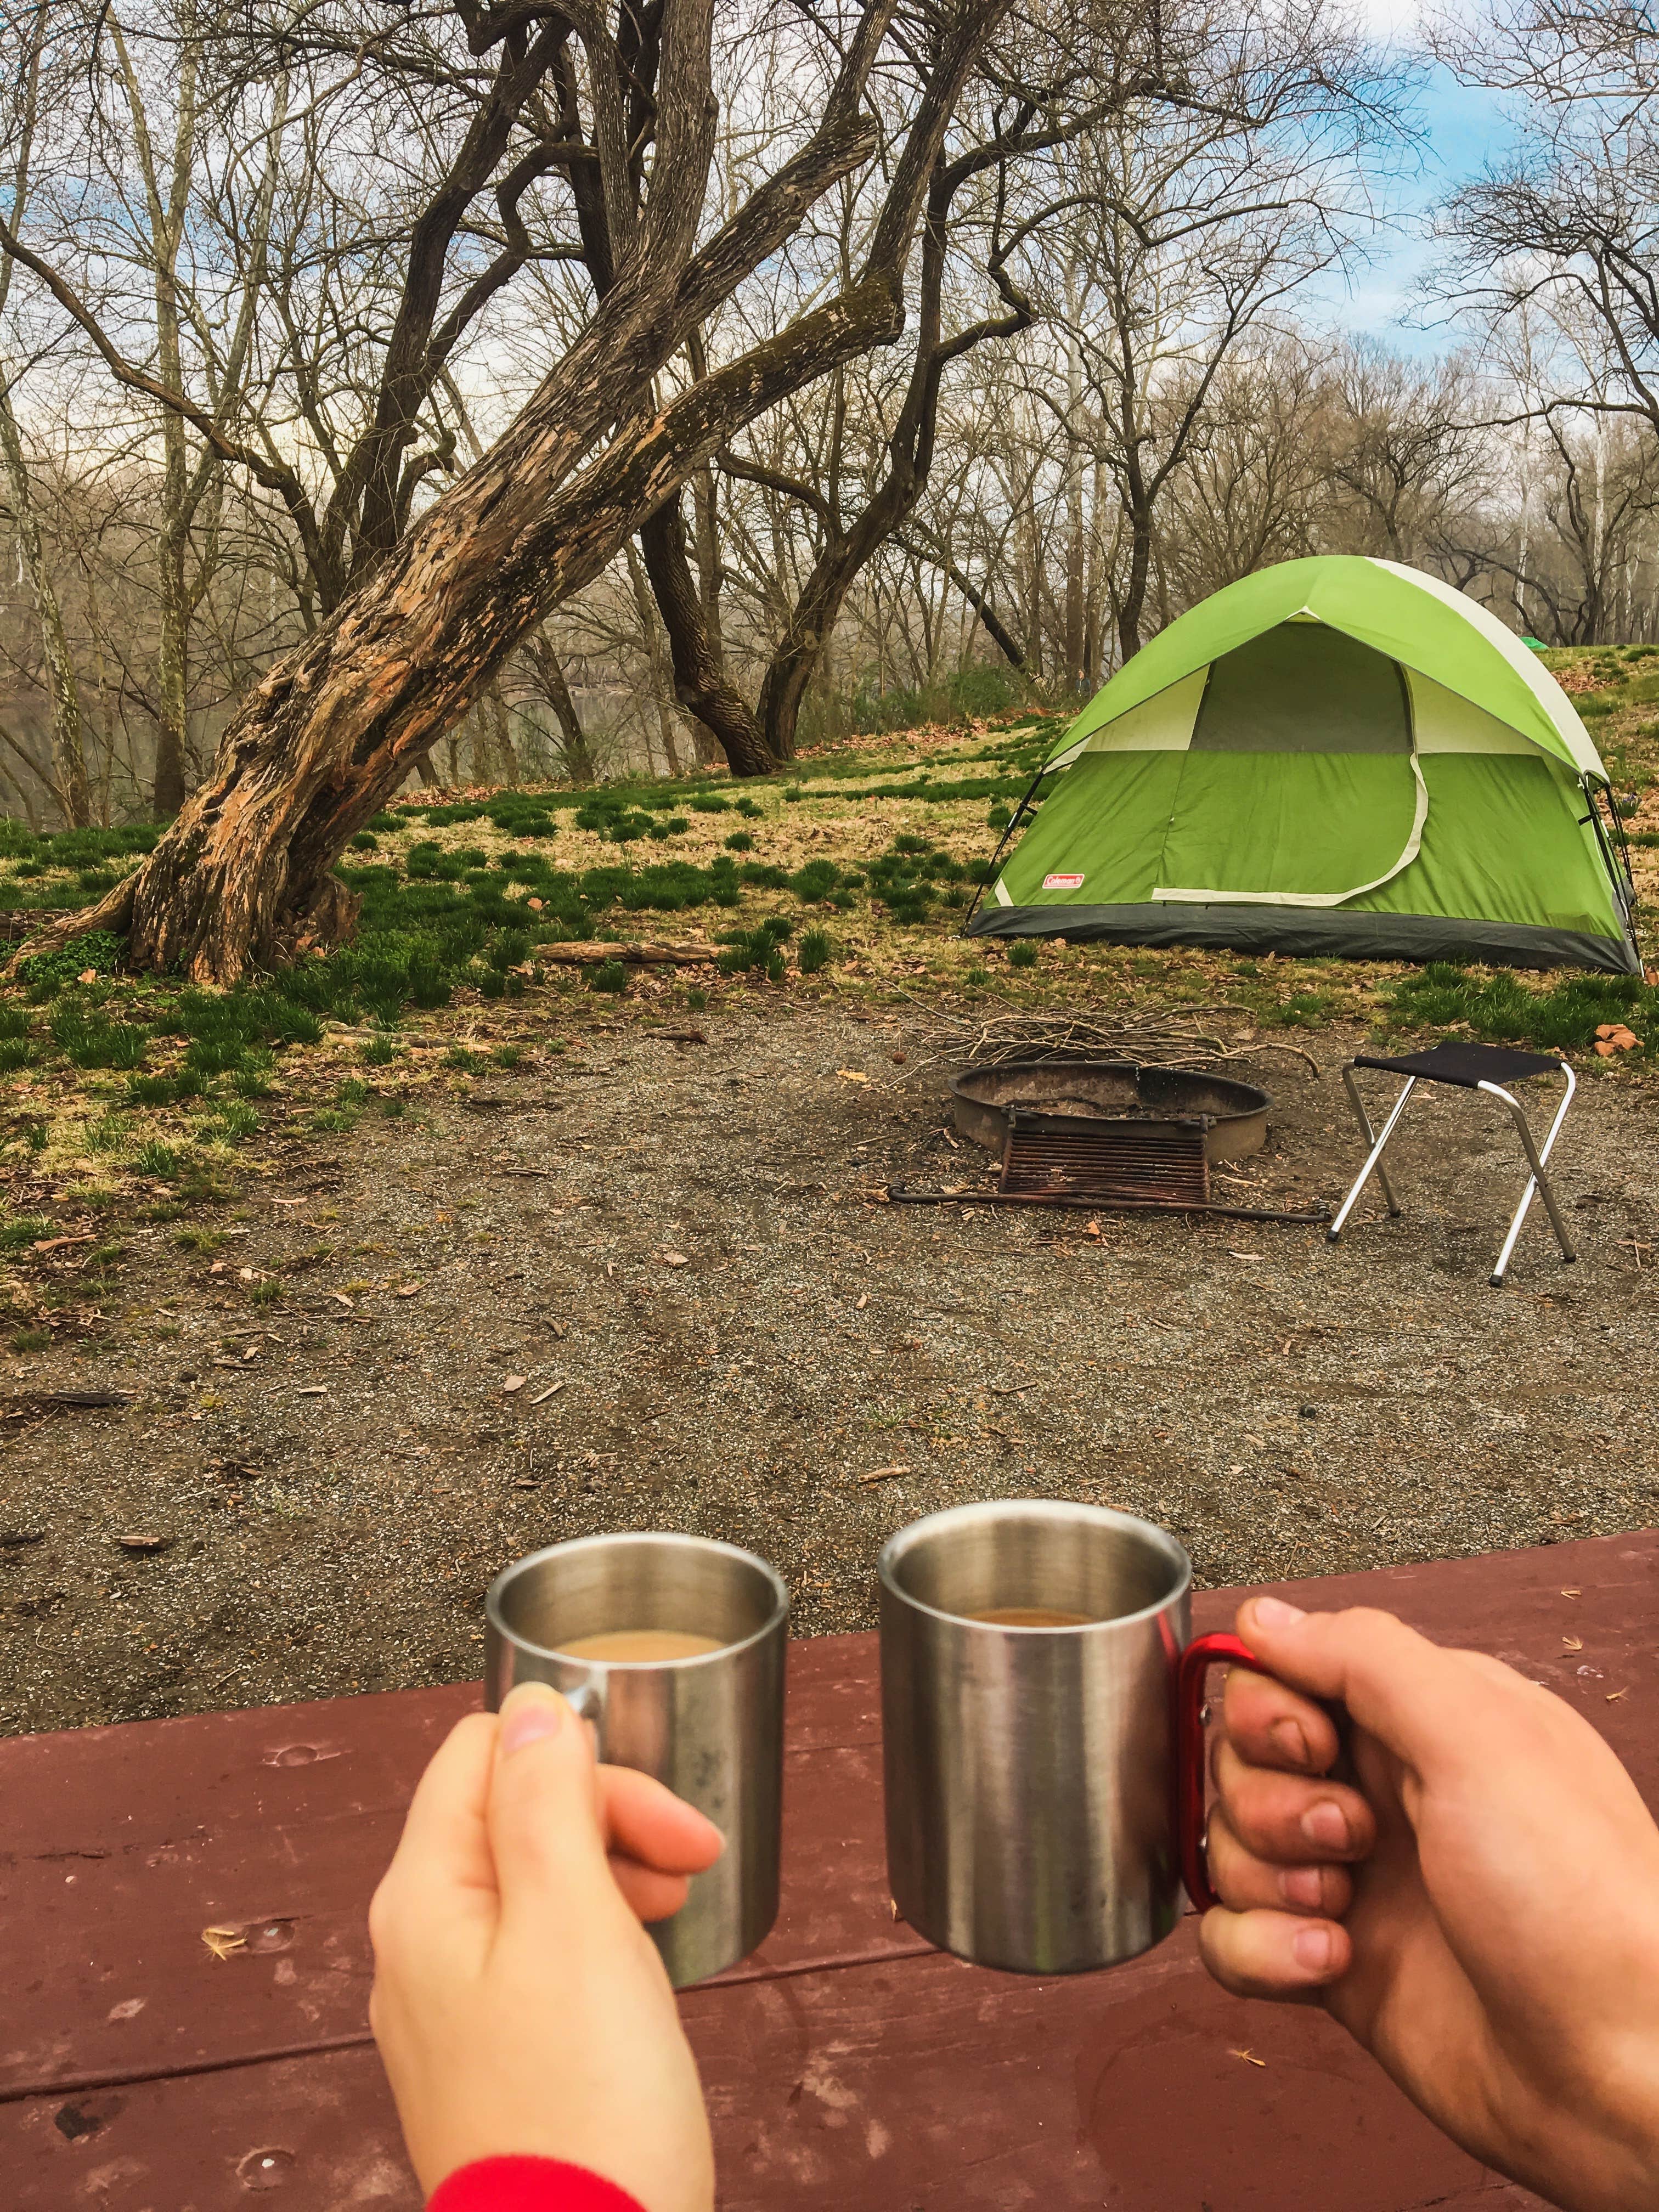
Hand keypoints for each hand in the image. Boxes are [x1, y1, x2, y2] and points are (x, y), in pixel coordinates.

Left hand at [369, 1682, 722, 2210]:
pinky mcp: (494, 2057)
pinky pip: (542, 1955)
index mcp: (423, 1900)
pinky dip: (601, 1938)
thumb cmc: (585, 2111)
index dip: (579, 1760)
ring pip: (533, 1884)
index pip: (482, 1753)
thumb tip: (529, 1706)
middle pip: (513, 1816)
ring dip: (614, 1871)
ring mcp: (453, 2009)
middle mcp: (421, 1947)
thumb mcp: (574, 1922)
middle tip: (692, 1852)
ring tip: (677, 1903)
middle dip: (610, 1814)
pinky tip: (644, 1966)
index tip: (658, 1803)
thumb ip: (546, 1802)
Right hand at [1198, 1596, 1658, 2211]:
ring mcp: (1356, 1881)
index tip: (1308, 1747)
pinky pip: (1233, 1938)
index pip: (1283, 1674)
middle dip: (1272, 1802)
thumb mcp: (1482, 1739)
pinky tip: (1324, 1960)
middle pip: (1242, 1760)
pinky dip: (1258, 1949)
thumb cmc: (1584, 1905)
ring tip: (1343, 1907)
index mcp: (1424, 1721)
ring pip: (1229, 1844)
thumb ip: (1366, 1657)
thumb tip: (1266, 1617)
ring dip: (1267, 1877)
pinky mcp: (1333, 1964)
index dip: (1269, 1711)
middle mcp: (1385, 1793)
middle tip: (1347, 1837)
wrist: (1619, 2077)